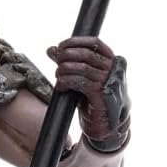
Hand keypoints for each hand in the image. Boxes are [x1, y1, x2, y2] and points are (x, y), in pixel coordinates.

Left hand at [47, 37, 130, 151]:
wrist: (105, 125)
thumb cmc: (94, 99)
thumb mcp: (83, 77)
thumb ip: (70, 62)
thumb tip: (51, 49)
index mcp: (114, 61)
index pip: (95, 43)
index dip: (75, 42)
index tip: (60, 46)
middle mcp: (115, 69)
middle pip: (87, 54)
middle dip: (67, 55)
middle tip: (56, 60)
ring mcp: (110, 82)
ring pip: (83, 68)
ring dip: (65, 69)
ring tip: (58, 75)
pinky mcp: (102, 95)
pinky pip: (81, 83)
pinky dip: (67, 82)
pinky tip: (61, 87)